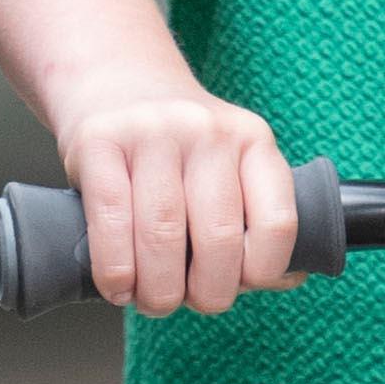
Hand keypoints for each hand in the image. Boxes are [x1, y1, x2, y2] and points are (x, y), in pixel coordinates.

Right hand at [59, 80, 301, 313]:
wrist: (115, 81)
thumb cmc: (178, 149)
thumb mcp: (229, 164)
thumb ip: (254, 216)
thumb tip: (284, 280)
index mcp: (253, 140)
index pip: (277, 222)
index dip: (261, 272)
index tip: (240, 286)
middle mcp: (207, 131)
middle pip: (217, 238)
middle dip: (206, 292)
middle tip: (189, 302)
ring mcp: (152, 132)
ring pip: (163, 234)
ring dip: (159, 290)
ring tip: (153, 301)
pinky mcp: (99, 141)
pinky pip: (112, 221)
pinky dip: (116, 269)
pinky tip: (118, 287)